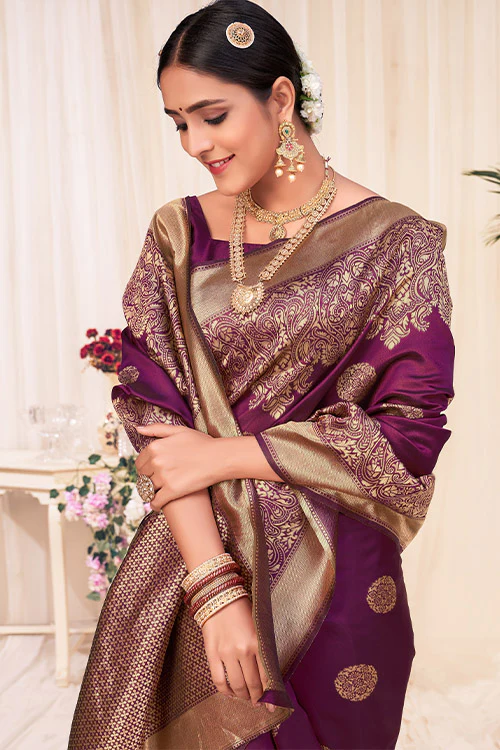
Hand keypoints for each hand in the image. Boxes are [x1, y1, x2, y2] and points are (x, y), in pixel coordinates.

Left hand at [134, 423, 220, 510]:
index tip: (151, 472)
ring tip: (158, 492)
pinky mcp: (172, 491)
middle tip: (156, 482)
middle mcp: (156, 461)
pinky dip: (155, 504)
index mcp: (155, 447)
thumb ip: (156, 429)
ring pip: (148, 489)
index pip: (139, 463)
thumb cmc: (202, 443)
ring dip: (151, 492)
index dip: (145, 468)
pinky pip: (155, 501)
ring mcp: (163, 477)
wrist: (219, 457)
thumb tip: (138, 429)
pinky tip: (158, 504)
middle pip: (142, 476)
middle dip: (148, 479)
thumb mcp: (179, 431)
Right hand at [201, 596, 275, 712]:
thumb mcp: (259, 627)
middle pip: (252, 684)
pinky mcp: (212, 653)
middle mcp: (243, 650)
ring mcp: (226, 653)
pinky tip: (230, 693)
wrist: (219, 596)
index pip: (267, 676)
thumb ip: (263, 649)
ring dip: (243, 696)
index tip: (272, 706)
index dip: (270, 694)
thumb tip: (267, 674)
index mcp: (258, 643)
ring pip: (237, 685)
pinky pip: (219, 680)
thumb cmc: (243, 610)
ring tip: (246, 698)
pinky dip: (225, 691)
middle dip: (257, 697)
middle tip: (258, 702)